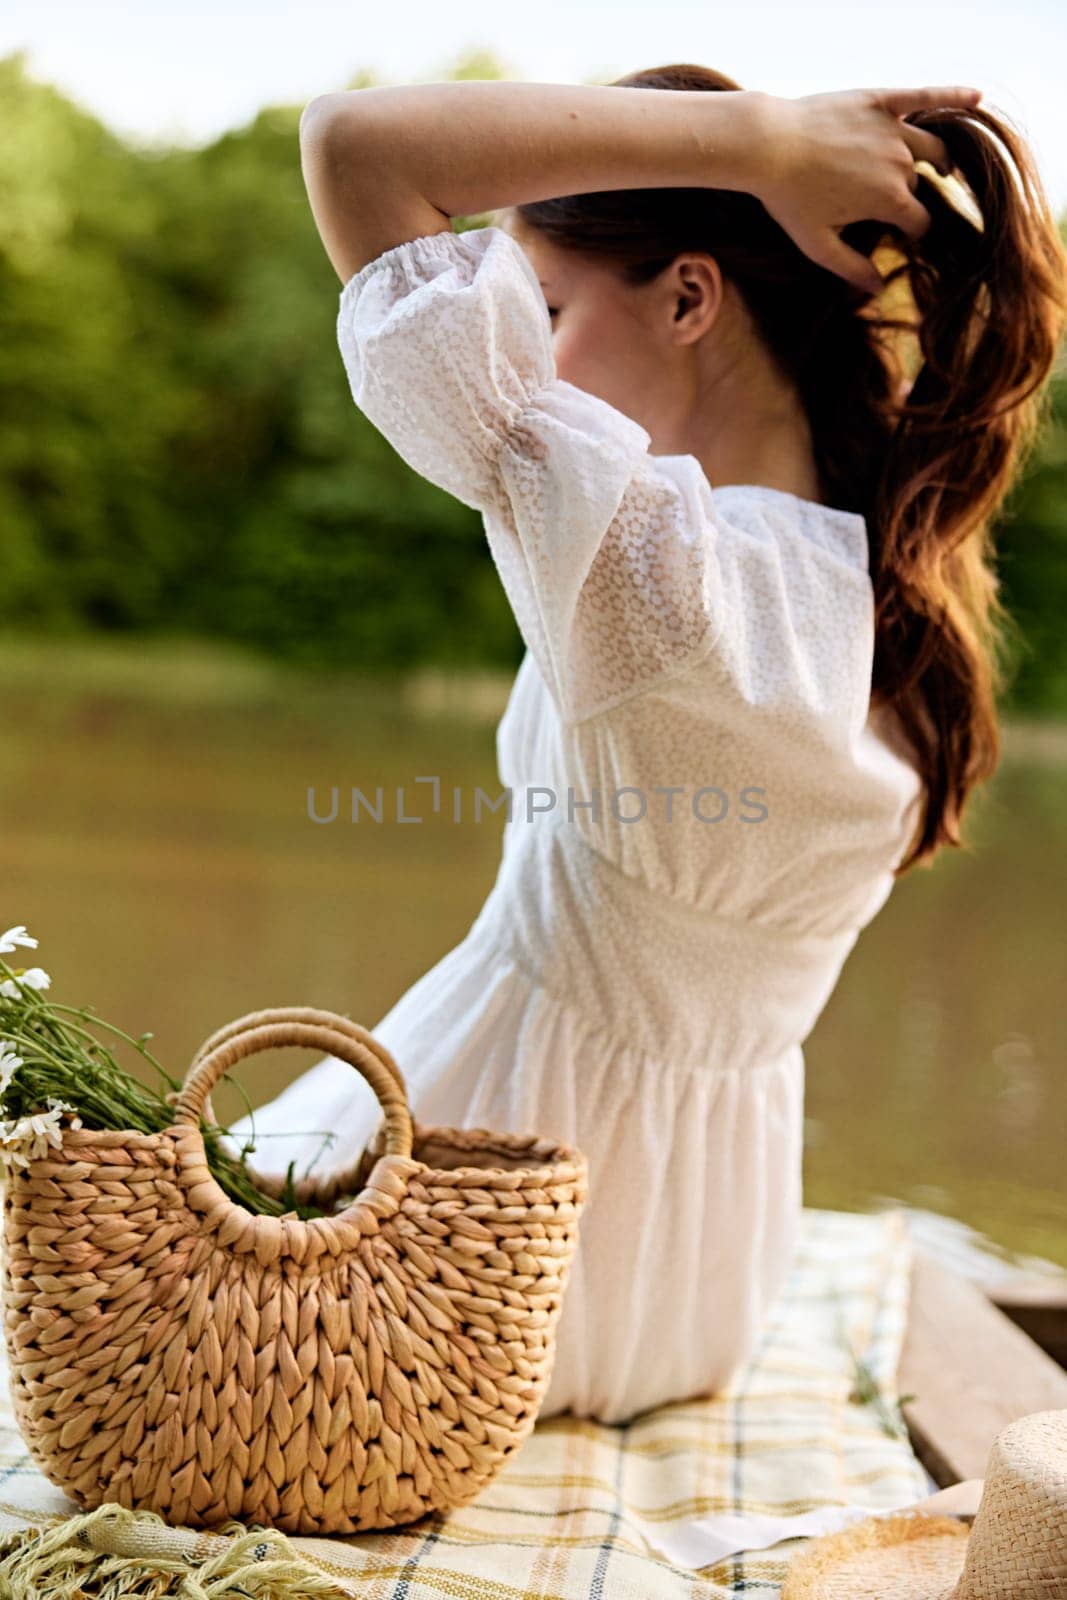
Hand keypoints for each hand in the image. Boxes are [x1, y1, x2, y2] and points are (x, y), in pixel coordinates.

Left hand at [747, 85, 982, 293]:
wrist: (767, 145)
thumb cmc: (788, 199)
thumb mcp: (817, 245)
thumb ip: (850, 268)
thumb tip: (878, 289)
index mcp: (889, 201)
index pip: (920, 222)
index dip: (912, 231)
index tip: (902, 235)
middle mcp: (900, 164)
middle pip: (920, 184)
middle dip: (910, 195)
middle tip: (892, 200)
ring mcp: (894, 129)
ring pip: (933, 146)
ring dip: (939, 159)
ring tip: (937, 167)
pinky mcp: (882, 99)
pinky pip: (927, 95)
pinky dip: (955, 95)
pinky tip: (977, 96)